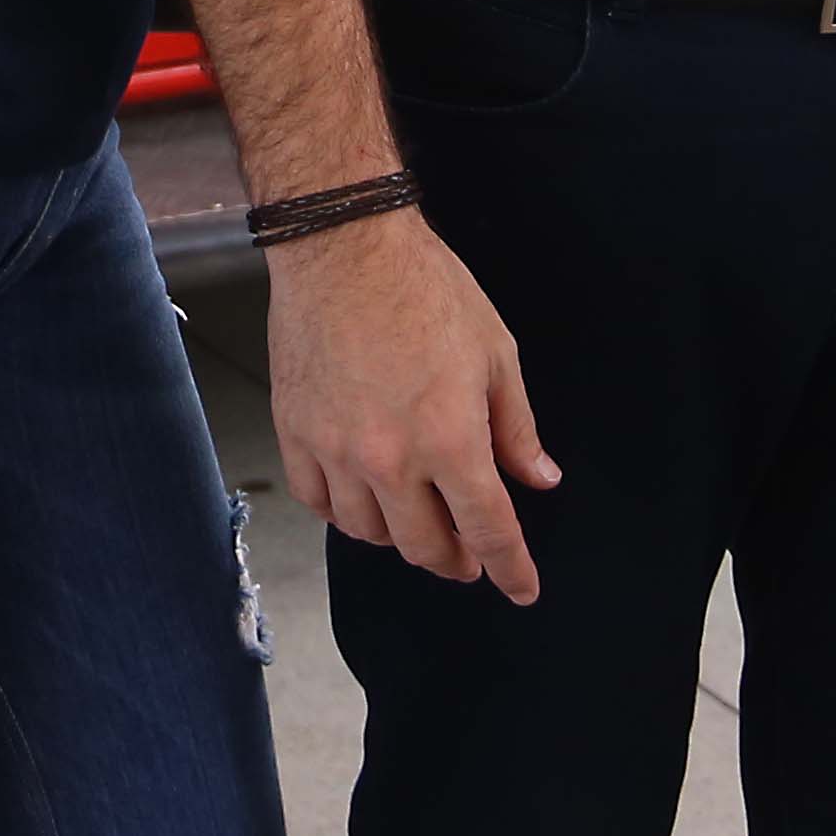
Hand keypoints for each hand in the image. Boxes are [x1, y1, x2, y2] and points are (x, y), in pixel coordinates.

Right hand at [267, 212, 560, 602]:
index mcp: (452, 439)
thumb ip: (517, 427)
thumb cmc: (424, 287)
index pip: (488, 530)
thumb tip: (539, 478)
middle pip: (426, 547)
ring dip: (401, 537)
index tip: (521, 588)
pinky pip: (319, 503)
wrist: (343, 247)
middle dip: (457, 560)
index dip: (511, 569)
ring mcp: (337, 451)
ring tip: (416, 520)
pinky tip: (362, 498)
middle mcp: (392, 459)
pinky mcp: (296, 434)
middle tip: (469, 554)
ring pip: (371, 534)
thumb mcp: (496, 352)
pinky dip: (345, 512)